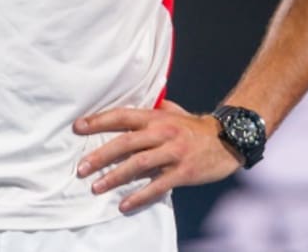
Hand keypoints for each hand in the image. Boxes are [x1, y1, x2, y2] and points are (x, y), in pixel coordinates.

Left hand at [73, 98, 241, 212]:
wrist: (229, 140)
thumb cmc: (196, 128)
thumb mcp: (176, 112)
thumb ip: (156, 109)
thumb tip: (137, 103)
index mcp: (158, 117)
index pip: (123, 116)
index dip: (99, 120)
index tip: (78, 127)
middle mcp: (163, 132)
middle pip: (126, 142)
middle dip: (101, 155)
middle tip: (81, 168)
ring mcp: (174, 152)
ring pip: (139, 164)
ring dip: (115, 176)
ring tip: (97, 187)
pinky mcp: (183, 171)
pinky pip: (158, 185)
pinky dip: (140, 195)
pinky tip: (124, 204)